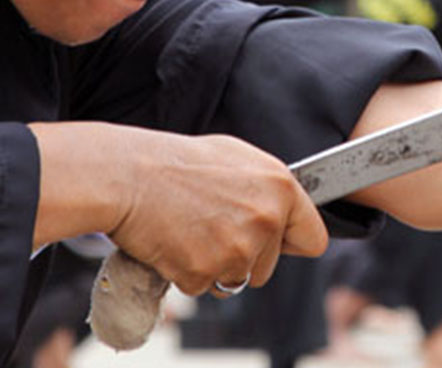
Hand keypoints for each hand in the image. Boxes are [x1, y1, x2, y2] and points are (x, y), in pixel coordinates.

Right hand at [104, 129, 327, 295]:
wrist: (127, 176)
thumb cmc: (174, 161)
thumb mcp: (233, 155)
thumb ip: (266, 186)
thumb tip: (281, 208)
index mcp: (279, 188)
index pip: (313, 238)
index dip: (292, 242)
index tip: (277, 241)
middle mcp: (266, 220)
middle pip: (269, 267)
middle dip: (243, 255)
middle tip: (209, 225)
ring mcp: (237, 250)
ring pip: (236, 278)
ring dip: (214, 265)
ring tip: (189, 229)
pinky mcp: (206, 272)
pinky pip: (202, 285)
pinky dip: (186, 271)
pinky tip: (173, 240)